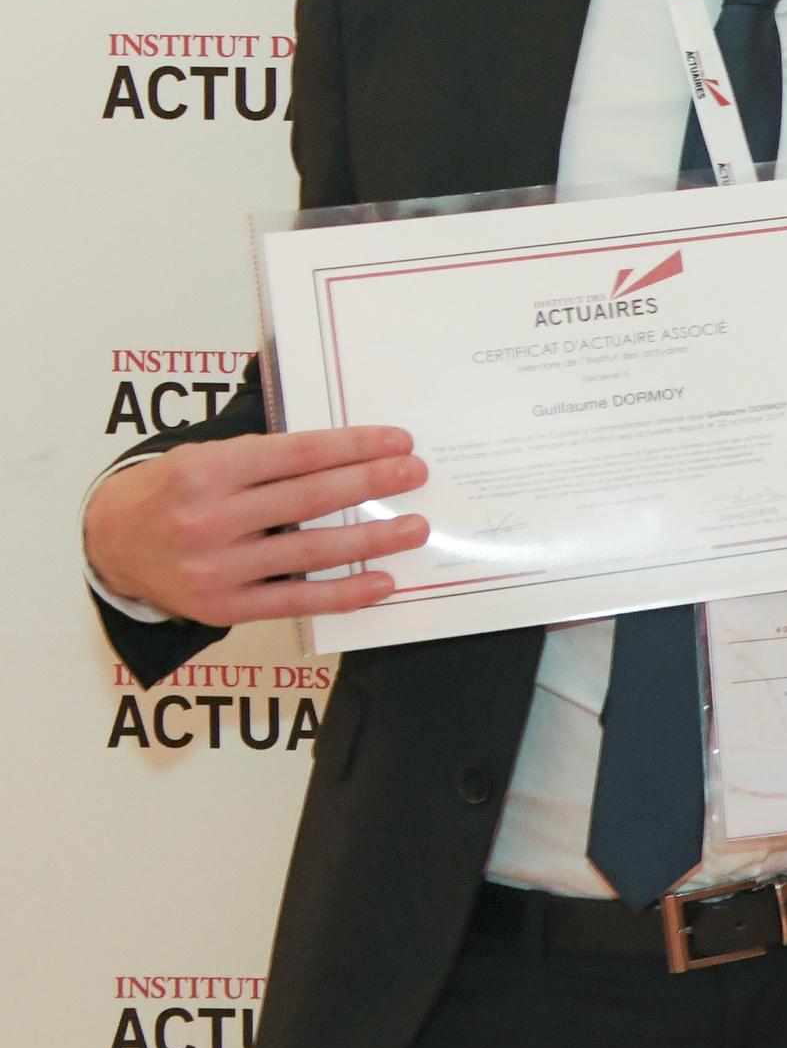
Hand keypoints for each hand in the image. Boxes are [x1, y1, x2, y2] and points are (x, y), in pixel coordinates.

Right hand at [83, 426, 433, 624]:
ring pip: (310, 551)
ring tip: (414, 526)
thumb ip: (263, 452)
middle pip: (309, 498)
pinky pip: (295, 601)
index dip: (354, 446)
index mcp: (205, 470)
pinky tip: (383, 582)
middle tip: (416, 474)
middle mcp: (209, 518)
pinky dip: (344, 593)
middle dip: (370, 484)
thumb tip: (343, 444)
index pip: (297, 454)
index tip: (398, 441)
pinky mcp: (224, 606)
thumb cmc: (169, 492)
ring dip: (371, 538)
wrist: (110, 543)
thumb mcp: (201, 455)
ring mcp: (217, 567)